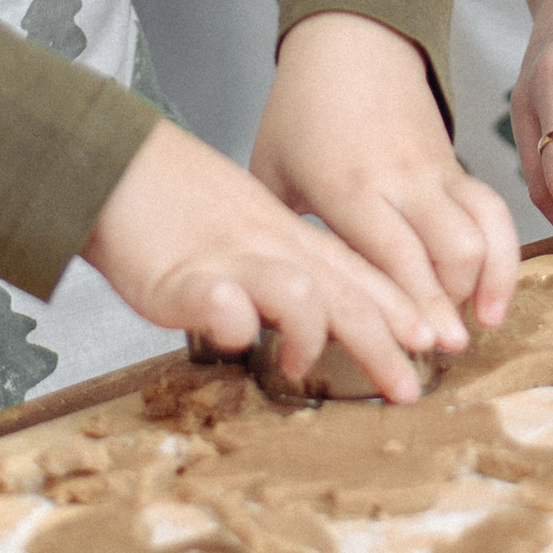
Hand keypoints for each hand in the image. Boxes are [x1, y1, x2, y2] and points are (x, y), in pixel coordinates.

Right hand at [82, 112, 455, 400]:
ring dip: (313, 332)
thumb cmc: (180, 206)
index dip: (401, 309)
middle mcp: (273, 248)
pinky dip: (232, 318)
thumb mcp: (249, 234)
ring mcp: (232, 259)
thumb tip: (316, 325)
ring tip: (301, 365)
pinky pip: (217, 297)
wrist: (118, 164)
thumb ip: (284, 274)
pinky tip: (236, 337)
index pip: (360, 275)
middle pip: (346, 292)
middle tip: (408, 388)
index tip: (434, 342)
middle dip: (384, 341)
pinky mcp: (183, 274)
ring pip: (298, 289)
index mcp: (291, 240)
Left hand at [251, 11, 518, 344]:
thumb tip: (267, 299)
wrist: (351, 38)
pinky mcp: (458, 164)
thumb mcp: (271, 170)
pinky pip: (494, 212)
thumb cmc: (300, 110)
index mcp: (347, 186)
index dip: (416, 306)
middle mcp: (400, 180)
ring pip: (483, 232)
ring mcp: (435, 170)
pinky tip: (494, 293)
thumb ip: (276, 233)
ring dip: (485, 282)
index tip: (424, 350)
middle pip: (449, 252)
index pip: (393, 257)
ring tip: (476, 324)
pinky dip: (502, 254)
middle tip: (441, 352)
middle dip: (451, 308)